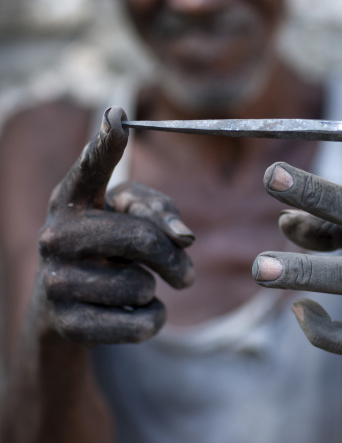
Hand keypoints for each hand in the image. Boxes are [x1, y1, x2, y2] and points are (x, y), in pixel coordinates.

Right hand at [37, 106, 193, 345]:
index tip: (119, 117)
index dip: (107, 143)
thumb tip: (185, 237)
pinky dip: (152, 320)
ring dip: (153, 290)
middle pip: (142, 240)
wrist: (65, 310)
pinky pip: (141, 323)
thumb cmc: (108, 250)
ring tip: (129, 287)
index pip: (91, 167)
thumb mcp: (129, 220)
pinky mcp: (68, 325)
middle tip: (186, 275)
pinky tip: (130, 314)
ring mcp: (56, 281)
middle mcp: (55, 234)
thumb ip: (160, 213)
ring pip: (143, 286)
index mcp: (72, 198)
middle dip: (174, 259)